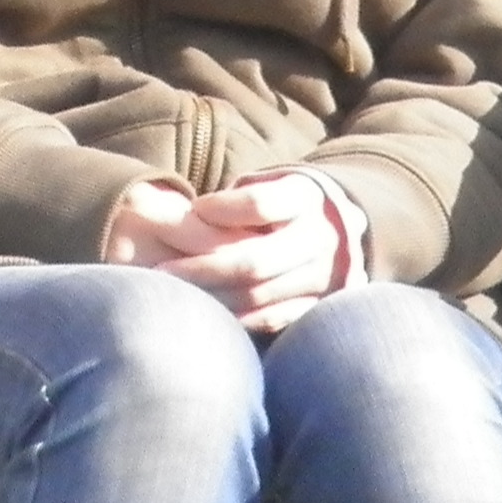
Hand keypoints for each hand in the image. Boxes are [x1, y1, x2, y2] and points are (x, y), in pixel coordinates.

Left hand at [102, 175, 350, 334]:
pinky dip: (237, 320)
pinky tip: (207, 314)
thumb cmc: (286, 202)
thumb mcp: (274, 182)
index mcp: (306, 198)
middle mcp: (320, 238)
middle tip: (161, 271)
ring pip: (258, 295)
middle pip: (254, 259)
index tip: (194, 207)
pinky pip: (272, 319)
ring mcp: (322, 277)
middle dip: (202, 268)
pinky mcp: (318, 305)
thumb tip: (194, 216)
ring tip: (174, 297)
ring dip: (211, 297)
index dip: (222, 208)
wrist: (340, 228)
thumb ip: (242, 197)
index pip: (259, 204)